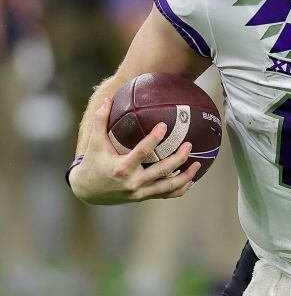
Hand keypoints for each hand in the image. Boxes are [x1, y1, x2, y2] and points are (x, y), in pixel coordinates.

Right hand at [69, 97, 199, 204]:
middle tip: (189, 144)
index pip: (142, 152)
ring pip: (168, 186)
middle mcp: (132, 182)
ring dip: (186, 176)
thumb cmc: (93, 162)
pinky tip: (191, 179)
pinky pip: (166, 195)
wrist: (87, 191)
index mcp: (121, 168)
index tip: (164, 126)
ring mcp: (140, 192)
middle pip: (161, 170)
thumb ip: (101, 120)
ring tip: (198, 163)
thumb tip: (109, 98)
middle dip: (178, 158)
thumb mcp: (94, 143)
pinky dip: (180, 188)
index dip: (154, 139)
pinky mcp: (144, 197)